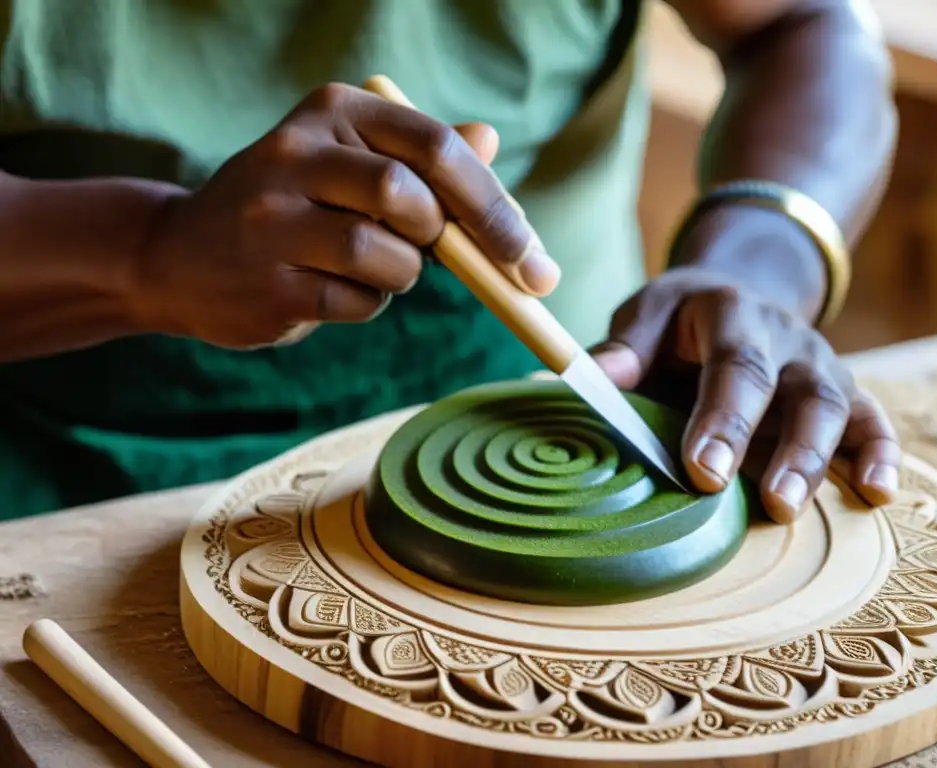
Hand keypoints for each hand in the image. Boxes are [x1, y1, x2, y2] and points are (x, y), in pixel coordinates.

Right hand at [135, 83, 559, 347]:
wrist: (182, 257)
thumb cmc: (291, 208)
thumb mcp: (350, 163)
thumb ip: (421, 156)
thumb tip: (490, 137)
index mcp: (332, 111)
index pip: (433, 145)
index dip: (493, 204)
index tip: (530, 256)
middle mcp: (296, 153)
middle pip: (407, 197)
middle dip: (452, 241)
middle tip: (468, 266)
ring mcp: (272, 218)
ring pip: (386, 257)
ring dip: (402, 276)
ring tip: (371, 268)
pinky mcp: (267, 280)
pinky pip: (356, 302)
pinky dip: (365, 304)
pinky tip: (328, 289)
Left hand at [591, 266, 900, 523]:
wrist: (736, 294)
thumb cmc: (680, 320)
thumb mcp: (646, 315)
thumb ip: (622, 350)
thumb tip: (581, 379)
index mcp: (733, 314)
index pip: (736, 365)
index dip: (724, 419)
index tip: (703, 469)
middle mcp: (788, 339)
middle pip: (800, 391)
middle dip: (787, 450)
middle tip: (769, 503)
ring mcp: (822, 366)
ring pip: (838, 410)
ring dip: (820, 463)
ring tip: (794, 509)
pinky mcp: (844, 394)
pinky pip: (874, 422)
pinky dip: (882, 457)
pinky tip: (878, 495)